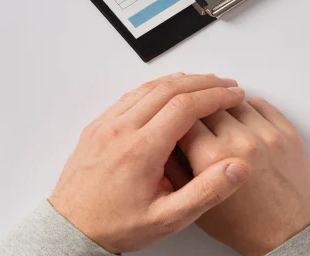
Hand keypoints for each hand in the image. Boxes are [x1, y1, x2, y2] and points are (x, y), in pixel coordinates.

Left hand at [49, 74, 251, 253]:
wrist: (72, 229)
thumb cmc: (117, 226)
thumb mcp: (168, 219)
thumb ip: (206, 193)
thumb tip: (237, 167)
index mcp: (140, 151)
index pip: (185, 107)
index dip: (215, 96)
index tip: (234, 95)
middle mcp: (120, 130)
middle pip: (168, 89)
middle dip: (203, 83)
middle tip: (226, 85)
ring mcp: (105, 125)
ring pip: (148, 88)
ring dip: (180, 81)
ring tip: (204, 83)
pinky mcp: (97, 126)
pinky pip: (130, 96)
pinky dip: (155, 87)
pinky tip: (169, 90)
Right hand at [170, 97, 309, 255]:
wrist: (286, 235)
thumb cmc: (243, 225)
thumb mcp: (194, 204)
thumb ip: (174, 170)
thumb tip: (163, 143)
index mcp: (213, 158)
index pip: (184, 118)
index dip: (175, 119)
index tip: (175, 122)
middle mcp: (241, 141)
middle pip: (209, 105)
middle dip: (198, 112)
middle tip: (195, 121)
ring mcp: (268, 135)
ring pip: (234, 101)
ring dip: (223, 108)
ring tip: (219, 122)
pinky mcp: (288, 133)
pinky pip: (261, 105)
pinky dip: (247, 109)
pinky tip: (241, 122)